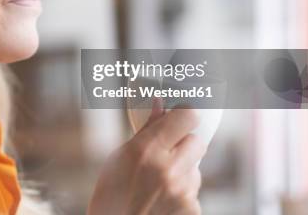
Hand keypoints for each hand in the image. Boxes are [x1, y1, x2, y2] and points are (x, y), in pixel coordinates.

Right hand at [87, 99, 206, 214]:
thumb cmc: (110, 198)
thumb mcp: (118, 159)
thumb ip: (145, 131)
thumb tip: (158, 103)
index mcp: (146, 150)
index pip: (187, 116)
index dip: (184, 115)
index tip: (179, 117)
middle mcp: (167, 169)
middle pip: (197, 141)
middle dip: (184, 145)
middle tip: (166, 154)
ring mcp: (182, 192)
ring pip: (195, 169)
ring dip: (182, 172)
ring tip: (158, 185)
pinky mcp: (192, 210)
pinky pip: (194, 193)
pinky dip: (182, 195)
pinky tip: (162, 201)